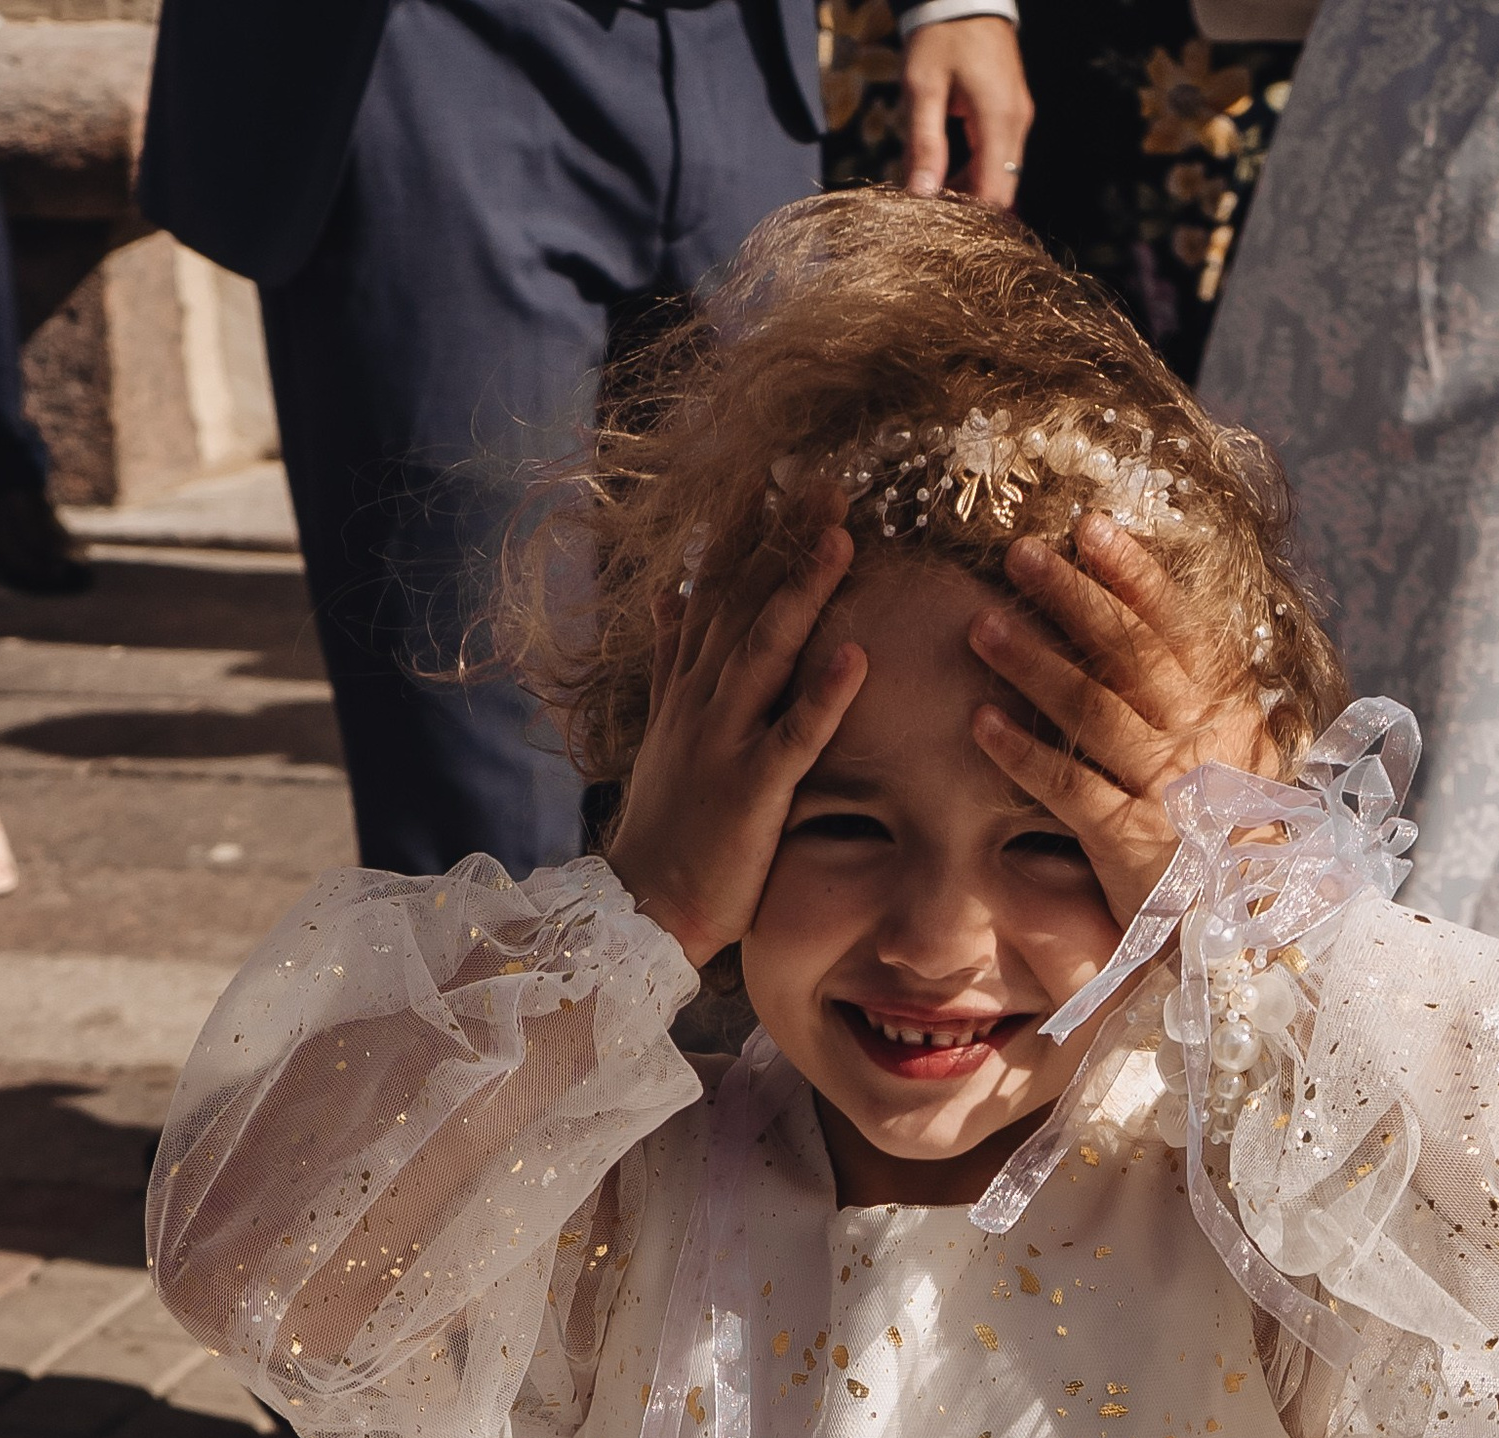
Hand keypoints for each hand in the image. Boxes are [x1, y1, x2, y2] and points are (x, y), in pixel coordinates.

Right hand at [604, 522, 864, 968]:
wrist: (642, 904)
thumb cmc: (665, 823)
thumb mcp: (661, 729)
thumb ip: (669, 659)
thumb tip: (668, 593)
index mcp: (687, 685)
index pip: (713, 590)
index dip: (739, 531)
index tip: (767, 471)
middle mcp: (702, 700)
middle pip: (742, 602)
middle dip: (781, 539)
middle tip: (824, 479)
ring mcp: (724, 741)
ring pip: (765, 651)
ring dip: (802, 592)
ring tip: (842, 537)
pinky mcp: (751, 790)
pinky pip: (793, 736)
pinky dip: (823, 696)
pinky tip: (855, 658)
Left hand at [902, 14, 1032, 207]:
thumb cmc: (940, 37)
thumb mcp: (923, 88)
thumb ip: (924, 144)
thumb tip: (922, 195)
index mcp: (999, 120)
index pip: (996, 193)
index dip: (971, 218)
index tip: (938, 227)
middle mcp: (1018, 125)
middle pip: (1002, 190)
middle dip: (968, 208)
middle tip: (929, 215)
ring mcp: (1018, 120)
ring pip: (1001, 177)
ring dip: (970, 192)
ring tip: (932, 193)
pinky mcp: (1012, 115)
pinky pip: (999, 159)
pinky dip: (975, 174)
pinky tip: (947, 174)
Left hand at [967, 516, 1279, 928]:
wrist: (1241, 924)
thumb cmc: (1229, 833)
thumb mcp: (1239, 753)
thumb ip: (1210, 696)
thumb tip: (1174, 627)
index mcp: (1226, 707)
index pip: (1177, 625)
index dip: (1134, 573)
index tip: (1090, 527)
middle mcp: (1199, 738)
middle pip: (1128, 653)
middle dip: (1072, 597)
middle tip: (1019, 554)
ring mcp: (1165, 788)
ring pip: (1093, 710)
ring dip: (1033, 663)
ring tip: (980, 626)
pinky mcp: (1129, 839)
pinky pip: (1068, 786)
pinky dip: (1022, 753)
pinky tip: (980, 722)